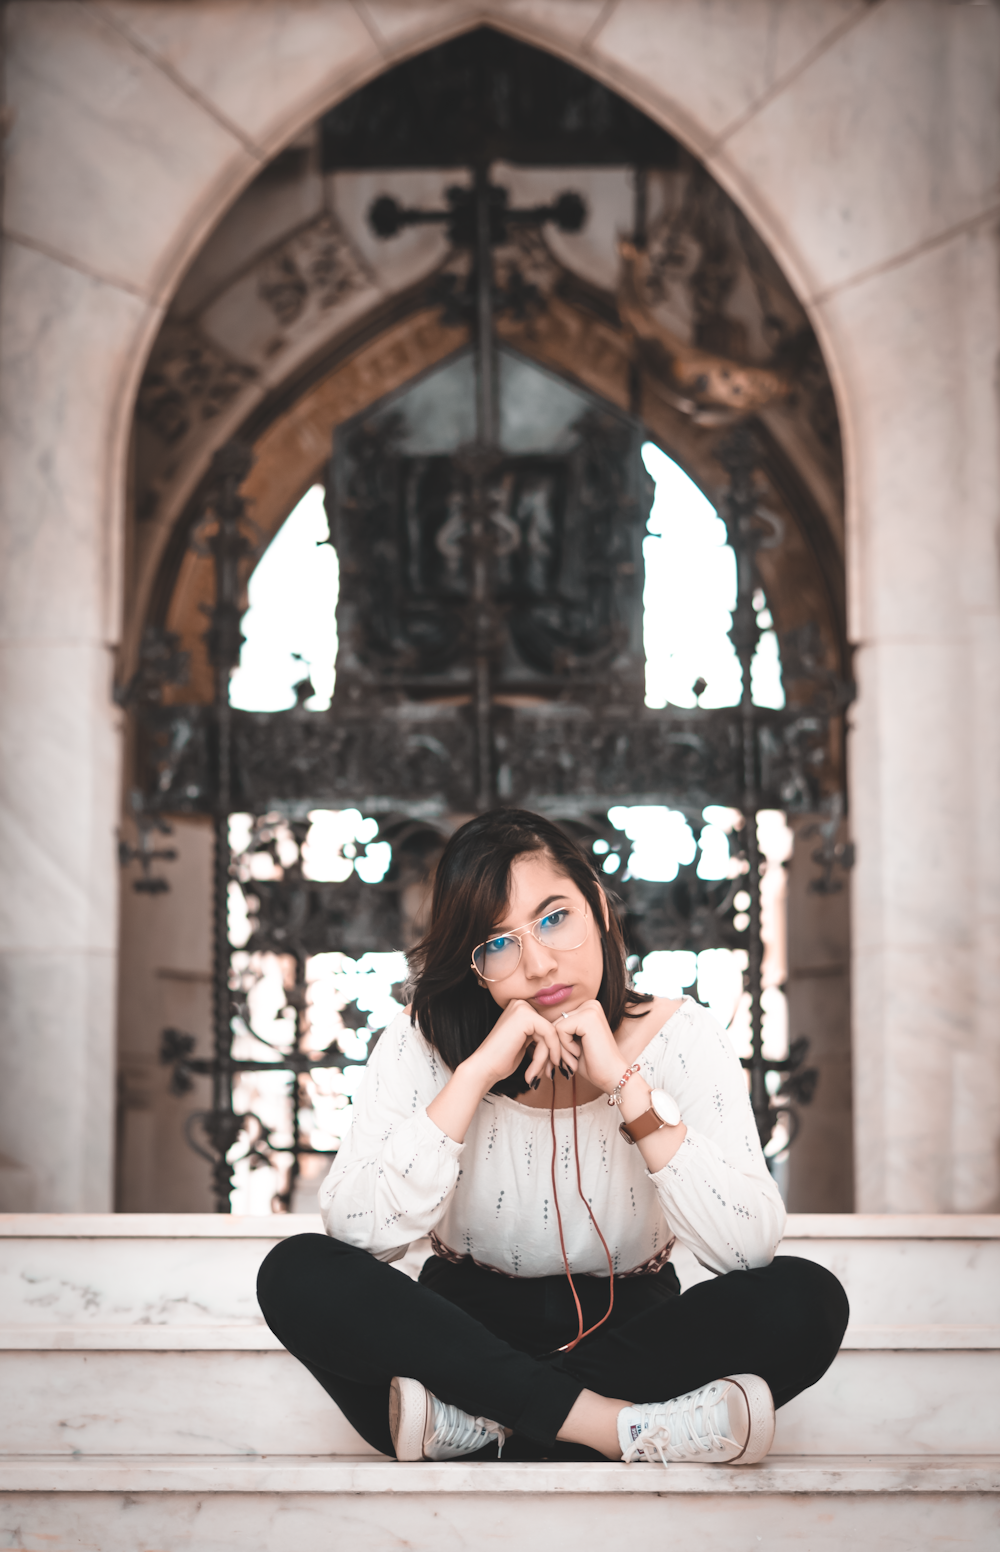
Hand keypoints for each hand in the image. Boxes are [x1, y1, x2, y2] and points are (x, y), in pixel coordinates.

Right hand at [465, 998, 580, 1089]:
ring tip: (535, 1075)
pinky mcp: (525, 1017)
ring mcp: (522, 1008)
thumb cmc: (501, 1060)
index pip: (547, 1027)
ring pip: (551, 1035)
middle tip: (549, 1074)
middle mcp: (521, 1004)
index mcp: (521, 1009)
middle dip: (551, 1054)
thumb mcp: (525, 1043)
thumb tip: (564, 1040)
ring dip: (545, 1059)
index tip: (552, 1068)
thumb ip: (540, 1036)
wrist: (483, 1068)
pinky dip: (545, 1056)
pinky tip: (534, 1071)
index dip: (552, 1049)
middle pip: (550, 1030)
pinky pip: (549, 1035)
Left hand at [546, 999, 627, 1094]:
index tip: (564, 1060)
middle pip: (554, 1024)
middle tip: (569, 1063)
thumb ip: (559, 1033)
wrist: (613, 1077)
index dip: (556, 1044)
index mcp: (587, 1009)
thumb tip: (536, 1028)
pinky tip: (579, 1053)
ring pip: (555, 1027)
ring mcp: (590, 1009)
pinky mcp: (588, 1017)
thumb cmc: (593, 1064)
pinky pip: (560, 1030)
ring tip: (573, 1059)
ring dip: (561, 1049)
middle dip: (557, 1047)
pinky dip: (565, 1046)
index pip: (557, 1022)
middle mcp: (590, 1004)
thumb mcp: (572, 1044)